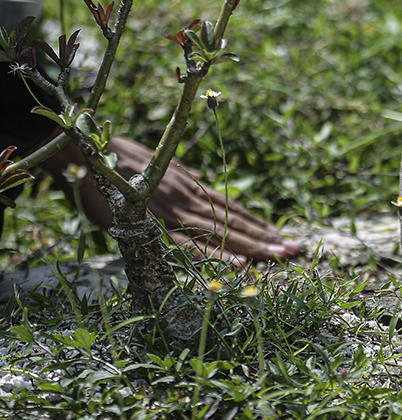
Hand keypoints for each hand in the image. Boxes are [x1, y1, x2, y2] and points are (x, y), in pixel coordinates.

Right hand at [60, 136, 300, 265]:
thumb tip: (204, 186)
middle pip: (236, 224)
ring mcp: (176, 213)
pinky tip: (239, 265)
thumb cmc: (121, 162)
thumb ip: (184, 180)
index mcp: (193, 188)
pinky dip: (216, 256)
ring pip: (222, 235)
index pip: (234, 210)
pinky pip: (192, 246)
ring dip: (253, 248)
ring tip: (281, 258)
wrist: (88, 154)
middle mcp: (191, 200)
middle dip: (267, 239)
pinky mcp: (157, 226)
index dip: (260, 224)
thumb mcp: (161, 166)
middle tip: (296, 250)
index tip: (282, 236)